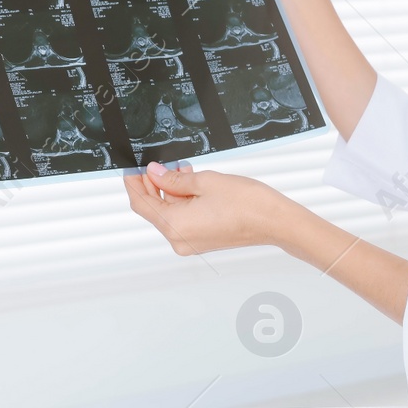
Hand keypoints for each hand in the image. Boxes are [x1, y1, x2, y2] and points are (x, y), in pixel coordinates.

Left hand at [123, 162, 285, 255]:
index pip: (141, 204)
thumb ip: (174, 179)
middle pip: (155, 210)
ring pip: (170, 214)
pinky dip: (183, 203)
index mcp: (175, 226)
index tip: (131, 168)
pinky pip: (184, 220)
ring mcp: (191, 243)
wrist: (275, 222)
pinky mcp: (203, 241)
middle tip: (156, 164)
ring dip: (171, 192)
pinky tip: (191, 184)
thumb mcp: (204, 181)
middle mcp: (179, 240)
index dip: (134, 183)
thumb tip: (155, 174)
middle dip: (153, 186)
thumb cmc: (247, 204)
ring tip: (180, 170)